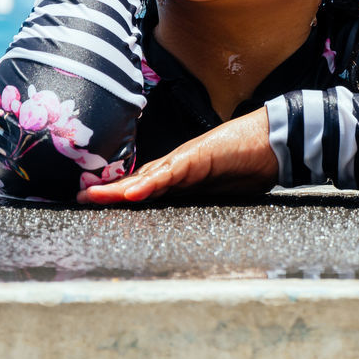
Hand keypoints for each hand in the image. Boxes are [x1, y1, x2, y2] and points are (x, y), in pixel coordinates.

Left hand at [77, 108, 279, 203]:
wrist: (276, 139)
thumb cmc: (252, 161)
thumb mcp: (222, 189)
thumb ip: (202, 198)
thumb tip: (189, 219)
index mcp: (183, 175)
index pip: (145, 187)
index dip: (120, 195)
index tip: (96, 203)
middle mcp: (179, 166)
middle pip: (138, 181)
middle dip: (109, 192)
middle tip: (82, 200)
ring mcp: (187, 160)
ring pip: (147, 176)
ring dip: (120, 188)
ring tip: (95, 197)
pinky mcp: (199, 157)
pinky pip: (170, 173)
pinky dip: (150, 184)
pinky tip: (131, 192)